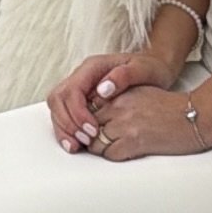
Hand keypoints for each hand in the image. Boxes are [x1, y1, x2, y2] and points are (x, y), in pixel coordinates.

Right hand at [47, 45, 174, 151]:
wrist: (155, 70)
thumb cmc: (150, 69)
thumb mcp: (143, 69)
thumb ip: (124, 75)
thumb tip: (103, 89)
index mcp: (92, 67)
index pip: (72, 89)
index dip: (77, 112)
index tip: (92, 129)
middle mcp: (81, 76)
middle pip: (58, 99)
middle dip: (67, 123)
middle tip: (85, 140)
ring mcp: (79, 89)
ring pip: (57, 108)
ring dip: (64, 129)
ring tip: (78, 146)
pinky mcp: (80, 101)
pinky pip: (64, 115)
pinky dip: (66, 131)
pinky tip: (76, 144)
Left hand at [82, 83, 208, 162]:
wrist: (195, 117)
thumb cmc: (170, 107)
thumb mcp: (141, 93)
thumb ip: (118, 99)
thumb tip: (96, 111)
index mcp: (121, 93)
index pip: (89, 107)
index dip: (88, 120)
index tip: (90, 127)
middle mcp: (120, 107)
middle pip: (88, 125)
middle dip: (90, 135)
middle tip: (96, 141)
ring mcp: (125, 124)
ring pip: (95, 142)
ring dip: (100, 147)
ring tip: (112, 147)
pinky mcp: (134, 142)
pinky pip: (110, 154)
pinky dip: (113, 156)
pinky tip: (125, 151)